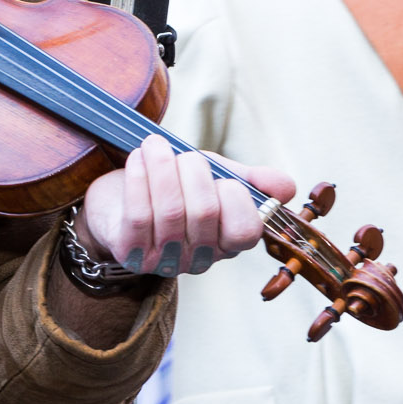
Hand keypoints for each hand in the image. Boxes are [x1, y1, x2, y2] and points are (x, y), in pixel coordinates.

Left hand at [79, 135, 294, 276]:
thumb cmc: (172, 188)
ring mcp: (162, 259)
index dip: (236, 199)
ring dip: (162, 168)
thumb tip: (287, 187)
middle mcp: (197, 259)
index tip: (222, 177)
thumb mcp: (214, 178)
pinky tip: (137, 159)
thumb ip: (250, 181)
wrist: (116, 200)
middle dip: (194, 173)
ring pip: (170, 212)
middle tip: (182, 153)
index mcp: (225, 244)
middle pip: (204, 214)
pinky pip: (138, 215)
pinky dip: (139, 179)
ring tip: (154, 144)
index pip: (244, 232)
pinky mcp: (128, 252)